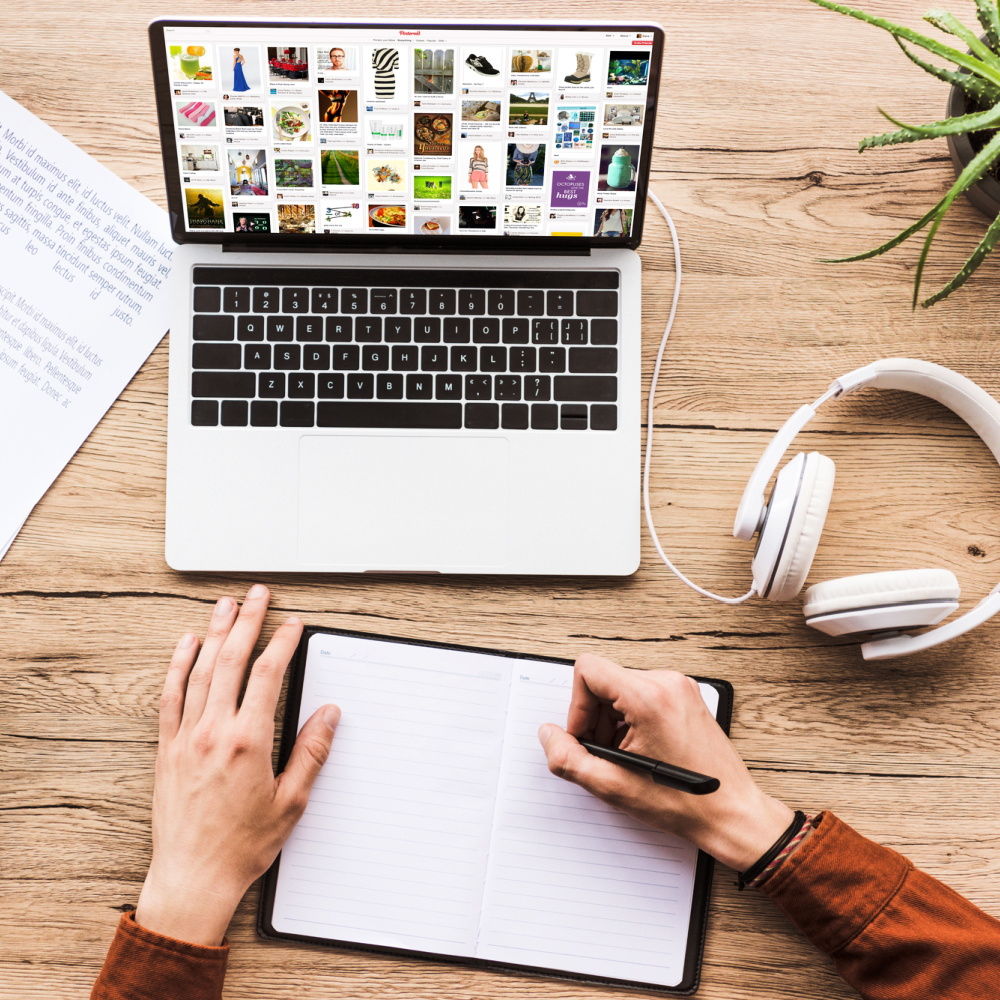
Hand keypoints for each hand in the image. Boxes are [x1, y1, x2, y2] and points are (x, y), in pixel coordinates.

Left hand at [135, 585, 339, 945]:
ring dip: (214, 633)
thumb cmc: (242, 844)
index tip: (292, 624)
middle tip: (258, 595)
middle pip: (232, 660)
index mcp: (248, 742)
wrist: (194, 875)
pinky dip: (177, 666)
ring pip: (200, 671)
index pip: (267, 675)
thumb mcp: (292, 801)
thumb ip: (312, 752)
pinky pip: (170, 697)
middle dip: (247, 621)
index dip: (282, 642)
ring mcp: (186, 737)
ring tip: (225, 606)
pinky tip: (185, 645)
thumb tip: (329, 715)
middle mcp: (214, 732)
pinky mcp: (167, 749)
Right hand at [538, 653, 793, 870]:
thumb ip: (569, 758)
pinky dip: (631, 719)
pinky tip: (640, 751)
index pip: (588, 670)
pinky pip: (642, 694)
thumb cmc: (685, 803)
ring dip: (612, 721)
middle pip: (604, 680)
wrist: (732, 813)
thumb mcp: (612, 786)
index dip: (577, 706)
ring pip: (621, 688)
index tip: (585, 736)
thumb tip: (549, 735)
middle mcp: (666, 683)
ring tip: (625, 757)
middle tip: (605, 755)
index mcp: (648, 697)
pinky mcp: (686, 696)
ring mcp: (680, 687)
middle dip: (594, 718)